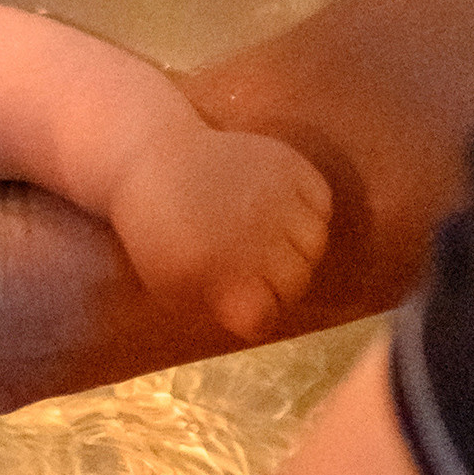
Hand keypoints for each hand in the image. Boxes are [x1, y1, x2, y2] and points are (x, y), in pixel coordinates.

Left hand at [107, 129, 333, 342]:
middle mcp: (257, 236)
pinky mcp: (287, 164)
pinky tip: (283, 211)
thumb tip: (253, 321)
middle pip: (297, 281)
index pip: (265, 316)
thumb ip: (212, 310)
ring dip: (298, 249)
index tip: (243, 302)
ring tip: (272, 240)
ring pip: (315, 243)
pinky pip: (321, 201)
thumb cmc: (155, 226)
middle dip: (279, 284)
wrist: (152, 153)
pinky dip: (310, 210)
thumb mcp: (168, 283)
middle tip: (258, 270)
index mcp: (222, 271)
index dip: (255, 315)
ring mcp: (276, 197)